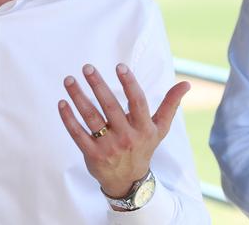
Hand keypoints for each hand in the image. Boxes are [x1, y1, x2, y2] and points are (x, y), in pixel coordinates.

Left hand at [58, 63, 189, 199]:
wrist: (128, 181)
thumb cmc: (143, 147)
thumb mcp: (159, 129)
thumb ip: (170, 105)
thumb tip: (186, 84)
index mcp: (144, 128)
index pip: (137, 102)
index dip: (129, 84)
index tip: (119, 66)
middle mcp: (127, 136)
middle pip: (110, 106)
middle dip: (98, 85)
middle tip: (87, 67)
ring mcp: (108, 146)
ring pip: (91, 117)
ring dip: (78, 97)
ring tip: (69, 80)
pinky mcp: (92, 154)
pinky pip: (77, 133)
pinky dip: (68, 118)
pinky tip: (62, 103)